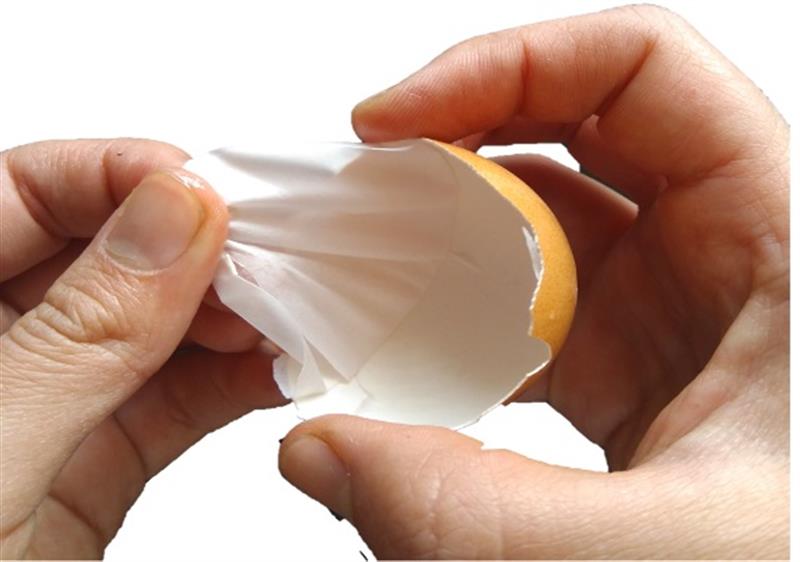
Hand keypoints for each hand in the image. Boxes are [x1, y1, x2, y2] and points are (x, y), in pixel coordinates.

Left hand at [0, 140, 285, 558]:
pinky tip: (277, 369)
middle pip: (108, 250)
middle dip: (197, 247)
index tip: (206, 193)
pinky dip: (235, 378)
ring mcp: (50, 400)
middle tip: (271, 260)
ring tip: (290, 317)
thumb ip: (81, 333)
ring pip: (156, 323)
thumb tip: (175, 216)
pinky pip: (177, 395)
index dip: (121, 175)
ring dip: (230, 313)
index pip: (23, 190)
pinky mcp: (98, 458)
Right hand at [278, 6, 787, 558]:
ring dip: (446, 237)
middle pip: (571, 130)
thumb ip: (479, 511)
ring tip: (367, 268)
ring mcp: (665, 312)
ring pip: (539, 223)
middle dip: (453, 141)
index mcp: (773, 243)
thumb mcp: (665, 545)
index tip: (400, 120)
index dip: (508, 64)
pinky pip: (530, 303)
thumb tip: (324, 454)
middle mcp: (719, 258)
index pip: (641, 69)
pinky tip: (415, 353)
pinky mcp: (627, 366)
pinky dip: (461, 316)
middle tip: (361, 186)